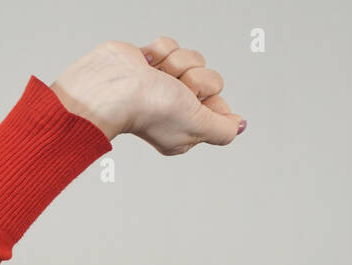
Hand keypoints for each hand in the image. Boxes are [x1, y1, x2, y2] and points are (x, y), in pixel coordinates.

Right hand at [50, 37, 245, 153]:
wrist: (112, 86)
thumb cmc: (149, 109)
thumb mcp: (198, 126)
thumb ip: (222, 129)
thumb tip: (240, 126)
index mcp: (187, 131)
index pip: (219, 108)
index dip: (213, 102)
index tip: (197, 105)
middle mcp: (175, 109)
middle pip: (209, 80)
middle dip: (195, 80)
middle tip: (175, 90)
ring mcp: (162, 84)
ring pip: (192, 59)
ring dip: (176, 64)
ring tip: (157, 76)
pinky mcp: (150, 61)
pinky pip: (172, 46)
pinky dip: (160, 51)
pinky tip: (147, 64)